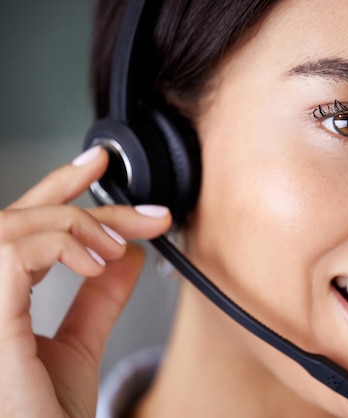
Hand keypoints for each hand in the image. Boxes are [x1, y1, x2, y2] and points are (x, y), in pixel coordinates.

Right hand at [0, 146, 171, 417]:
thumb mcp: (78, 348)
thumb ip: (97, 300)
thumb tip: (128, 256)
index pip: (20, 229)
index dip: (56, 186)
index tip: (98, 164)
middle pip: (20, 219)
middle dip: (84, 201)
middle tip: (142, 213)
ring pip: (12, 226)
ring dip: (74, 225)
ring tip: (113, 249)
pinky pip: (9, 255)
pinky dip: (57, 244)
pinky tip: (94, 262)